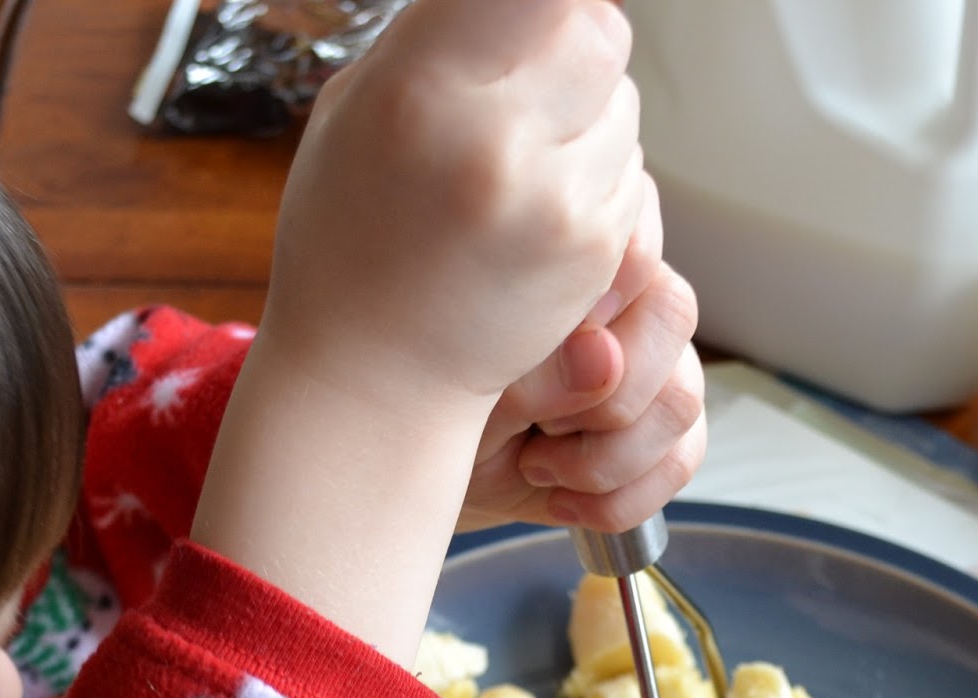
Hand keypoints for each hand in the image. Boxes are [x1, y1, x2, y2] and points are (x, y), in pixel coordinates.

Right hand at [260, 0, 645, 419]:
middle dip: (568, 49)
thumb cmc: (348, 244)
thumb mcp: (352, 114)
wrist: (368, 380)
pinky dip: (590, 186)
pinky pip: (629, 175)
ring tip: (508, 177)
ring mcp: (551, 200)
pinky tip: (526, 224)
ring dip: (582, 122)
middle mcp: (494, 141)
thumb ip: (431, 36)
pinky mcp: (590, 250)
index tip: (540, 14)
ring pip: (622, 103)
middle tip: (515, 95)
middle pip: (597, 27)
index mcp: (420, 89)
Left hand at [457, 176, 706, 531]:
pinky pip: (680, 460)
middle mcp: (628, 298)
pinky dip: (618, 499)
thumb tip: (602, 360)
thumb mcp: (467, 392)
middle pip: (671, 316)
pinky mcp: (666, 430)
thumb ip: (531, 369)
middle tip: (532, 425)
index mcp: (576, 260)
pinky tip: (563, 499)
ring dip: (602, 459)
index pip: (631, 237)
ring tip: (535, 466)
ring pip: (680, 399)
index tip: (537, 351)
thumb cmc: (445, 413)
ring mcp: (657, 363)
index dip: (598, 299)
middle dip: (599, 396)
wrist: (439, 481)